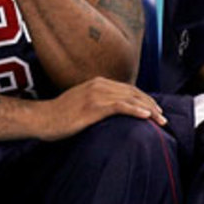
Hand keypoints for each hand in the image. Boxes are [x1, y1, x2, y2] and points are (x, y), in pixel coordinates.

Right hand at [35, 77, 165, 140]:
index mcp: (96, 83)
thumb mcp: (79, 103)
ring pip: (130, 99)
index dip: (144, 98)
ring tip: (160, 119)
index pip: (127, 89)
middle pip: (133, 93)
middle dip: (151, 104)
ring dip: (149, 109)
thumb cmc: (57, 116)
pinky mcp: (93, 107)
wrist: (40, 119)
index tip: (154, 109)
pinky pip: (120, 107)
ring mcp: (96, 95)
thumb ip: (95, 102)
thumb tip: (109, 112)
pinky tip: (146, 117)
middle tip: (163, 116)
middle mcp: (98, 85)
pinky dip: (135, 110)